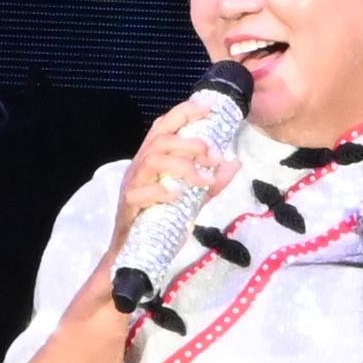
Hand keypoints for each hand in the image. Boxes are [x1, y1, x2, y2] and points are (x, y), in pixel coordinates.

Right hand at [94, 97, 241, 297]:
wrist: (132, 255)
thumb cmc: (159, 222)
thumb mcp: (192, 200)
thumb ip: (211, 183)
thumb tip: (235, 163)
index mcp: (153, 160)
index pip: (164, 126)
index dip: (184, 112)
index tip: (209, 107)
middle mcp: (140, 167)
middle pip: (160, 140)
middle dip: (191, 143)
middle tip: (215, 156)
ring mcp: (132, 185)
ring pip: (152, 160)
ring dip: (182, 165)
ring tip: (204, 178)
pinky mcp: (128, 207)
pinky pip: (140, 192)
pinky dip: (161, 190)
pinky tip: (179, 195)